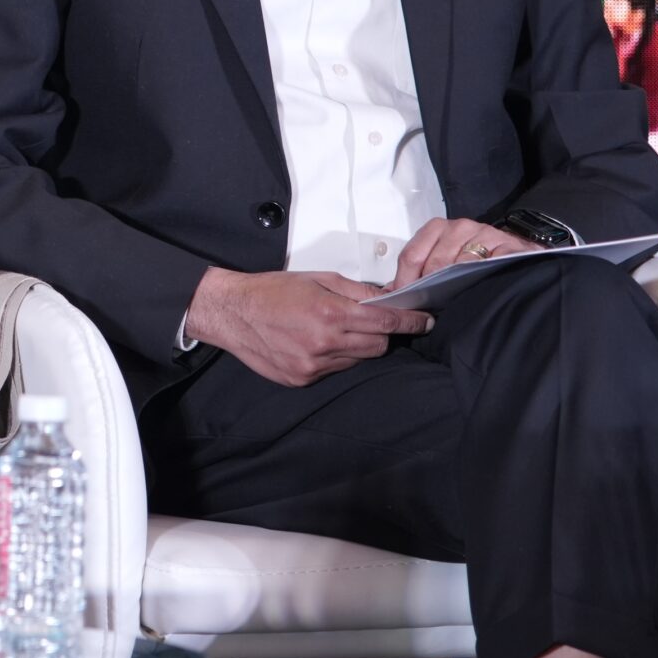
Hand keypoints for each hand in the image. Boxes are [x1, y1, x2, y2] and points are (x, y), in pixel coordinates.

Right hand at [181, 269, 431, 388]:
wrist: (232, 312)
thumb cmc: (272, 290)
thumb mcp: (317, 278)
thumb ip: (355, 291)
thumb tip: (386, 299)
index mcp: (331, 313)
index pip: (386, 323)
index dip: (410, 322)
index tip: (425, 321)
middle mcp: (324, 344)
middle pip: (377, 346)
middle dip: (380, 333)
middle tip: (368, 321)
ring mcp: (313, 366)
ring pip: (356, 360)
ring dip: (355, 346)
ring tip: (332, 329)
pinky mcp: (302, 379)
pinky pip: (334, 370)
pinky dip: (333, 357)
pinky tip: (313, 342)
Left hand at [389, 216, 544, 290]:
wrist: (514, 252)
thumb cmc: (474, 257)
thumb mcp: (442, 259)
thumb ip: (418, 272)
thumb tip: (391, 293)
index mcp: (438, 229)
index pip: (412, 254)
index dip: (405, 280)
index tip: (404, 298)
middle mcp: (459, 227)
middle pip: (435, 262)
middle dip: (429, 287)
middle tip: (429, 305)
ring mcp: (484, 234)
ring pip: (460, 264)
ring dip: (454, 285)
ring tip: (451, 300)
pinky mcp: (507, 245)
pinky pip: (489, 264)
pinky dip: (481, 277)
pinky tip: (476, 288)